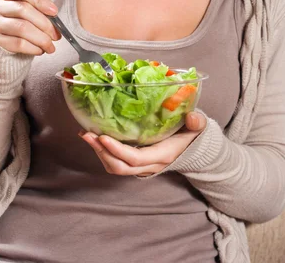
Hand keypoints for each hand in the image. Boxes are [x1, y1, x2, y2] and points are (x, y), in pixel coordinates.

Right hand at [0, 0, 61, 54]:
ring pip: (21, 28)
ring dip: (41, 38)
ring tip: (50, 45)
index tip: (55, 11)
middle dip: (45, 23)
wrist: (0, 39)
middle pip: (23, 9)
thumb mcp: (28, 6)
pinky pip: (17, 44)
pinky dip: (33, 48)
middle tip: (57, 35)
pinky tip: (40, 50)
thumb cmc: (17, 19)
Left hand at [79, 111, 206, 176]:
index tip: (103, 137)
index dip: (117, 150)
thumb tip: (193, 117)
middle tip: (86, 134)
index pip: (135, 158)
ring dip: (99, 153)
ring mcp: (142, 167)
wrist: (195, 152)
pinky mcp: (136, 163)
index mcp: (162, 155)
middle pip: (120, 166)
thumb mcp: (197, 128)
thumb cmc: (192, 136)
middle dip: (101, 152)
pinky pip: (116, 163)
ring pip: (115, 167)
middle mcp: (150, 165)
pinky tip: (95, 138)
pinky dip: (103, 153)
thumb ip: (197, 122)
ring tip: (86, 135)